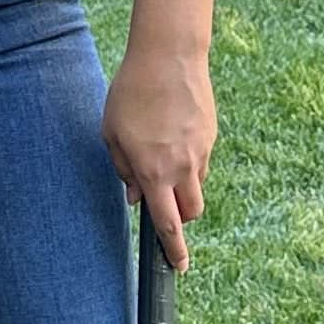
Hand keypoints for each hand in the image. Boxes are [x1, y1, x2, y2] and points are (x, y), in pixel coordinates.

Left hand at [102, 36, 214, 269]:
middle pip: (191, 213)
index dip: (174, 250)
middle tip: (164, 206)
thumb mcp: (112, 133)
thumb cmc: (132, 93)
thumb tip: (135, 196)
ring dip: (184, 188)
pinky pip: (202, 161)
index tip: (179, 268)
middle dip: (181, 219)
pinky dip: (189, 162)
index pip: (168, 224)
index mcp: (154, 172)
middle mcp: (183, 167)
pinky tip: (172, 135)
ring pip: (198, 186)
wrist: (169, 56)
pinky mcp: (211, 135)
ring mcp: (202, 151)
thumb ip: (123, 170)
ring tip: (161, 157)